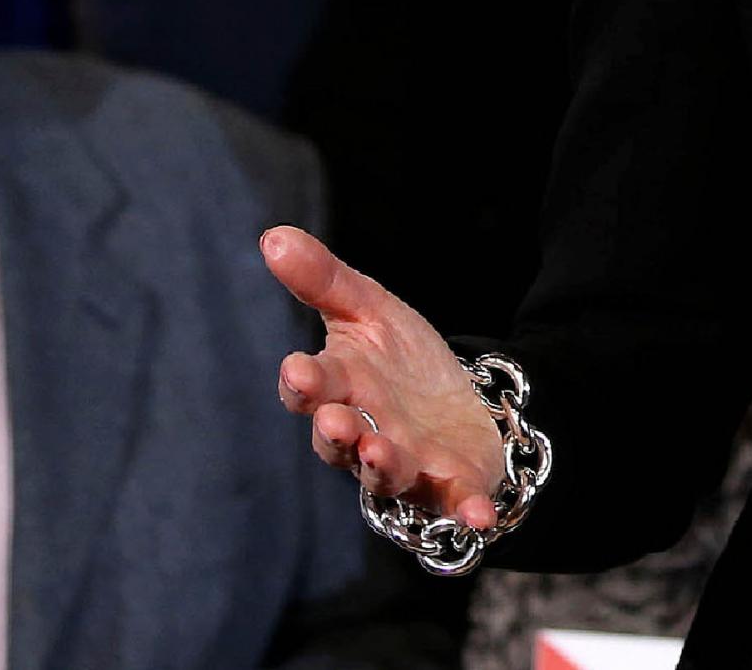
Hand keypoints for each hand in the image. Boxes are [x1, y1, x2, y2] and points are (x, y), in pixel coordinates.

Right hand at [263, 226, 506, 527]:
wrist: (463, 400)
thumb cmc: (401, 361)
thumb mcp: (370, 309)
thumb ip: (324, 280)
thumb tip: (273, 236)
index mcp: (342, 390)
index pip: (312, 391)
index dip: (305, 384)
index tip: (298, 370)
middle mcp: (364, 435)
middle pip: (341, 441)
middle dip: (336, 433)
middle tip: (336, 420)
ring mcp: (406, 465)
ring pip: (385, 474)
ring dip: (381, 465)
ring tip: (379, 451)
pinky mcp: (451, 487)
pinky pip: (455, 505)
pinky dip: (465, 512)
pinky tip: (478, 515)